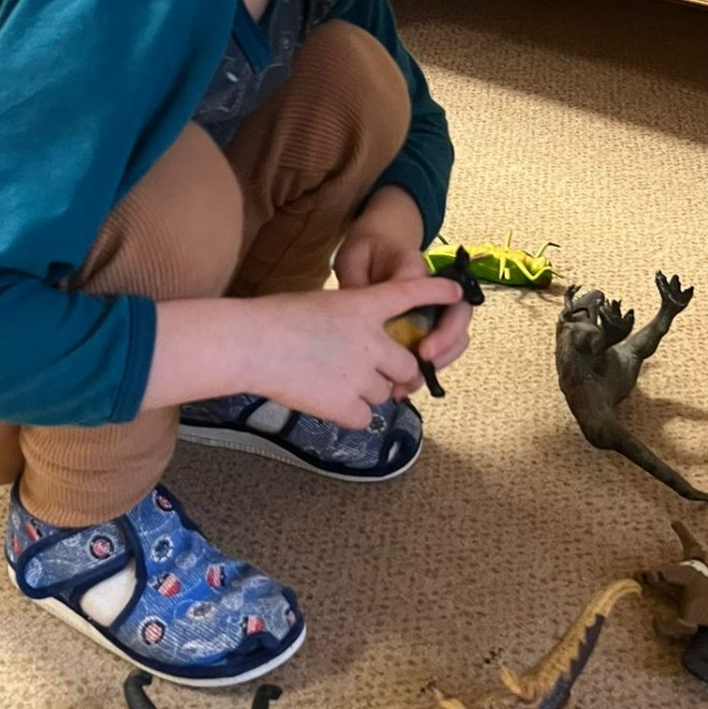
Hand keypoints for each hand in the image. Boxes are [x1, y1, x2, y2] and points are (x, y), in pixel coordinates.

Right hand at [240, 276, 464, 429]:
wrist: (250, 344)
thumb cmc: (271, 320)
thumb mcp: (318, 305)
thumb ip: (347, 322)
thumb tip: (353, 349)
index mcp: (362, 306)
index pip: (410, 293)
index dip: (436, 291)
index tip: (457, 291)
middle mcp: (370, 341)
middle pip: (406, 365)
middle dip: (392, 373)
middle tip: (369, 374)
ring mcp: (360, 375)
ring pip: (384, 393)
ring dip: (367, 393)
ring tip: (331, 383)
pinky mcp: (346, 405)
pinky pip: (365, 418)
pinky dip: (351, 415)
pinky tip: (327, 403)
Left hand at [334, 189, 475, 384]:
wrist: (379, 243)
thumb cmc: (367, 249)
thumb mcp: (354, 255)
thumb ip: (355, 278)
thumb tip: (356, 306)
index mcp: (416, 268)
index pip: (435, 289)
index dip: (437, 320)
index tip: (422, 345)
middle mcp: (435, 289)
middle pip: (459, 315)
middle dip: (447, 342)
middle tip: (424, 362)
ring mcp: (435, 308)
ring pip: (455, 337)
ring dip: (439, 362)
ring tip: (409, 385)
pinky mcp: (429, 324)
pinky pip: (439, 348)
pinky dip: (426, 369)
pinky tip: (402, 387)